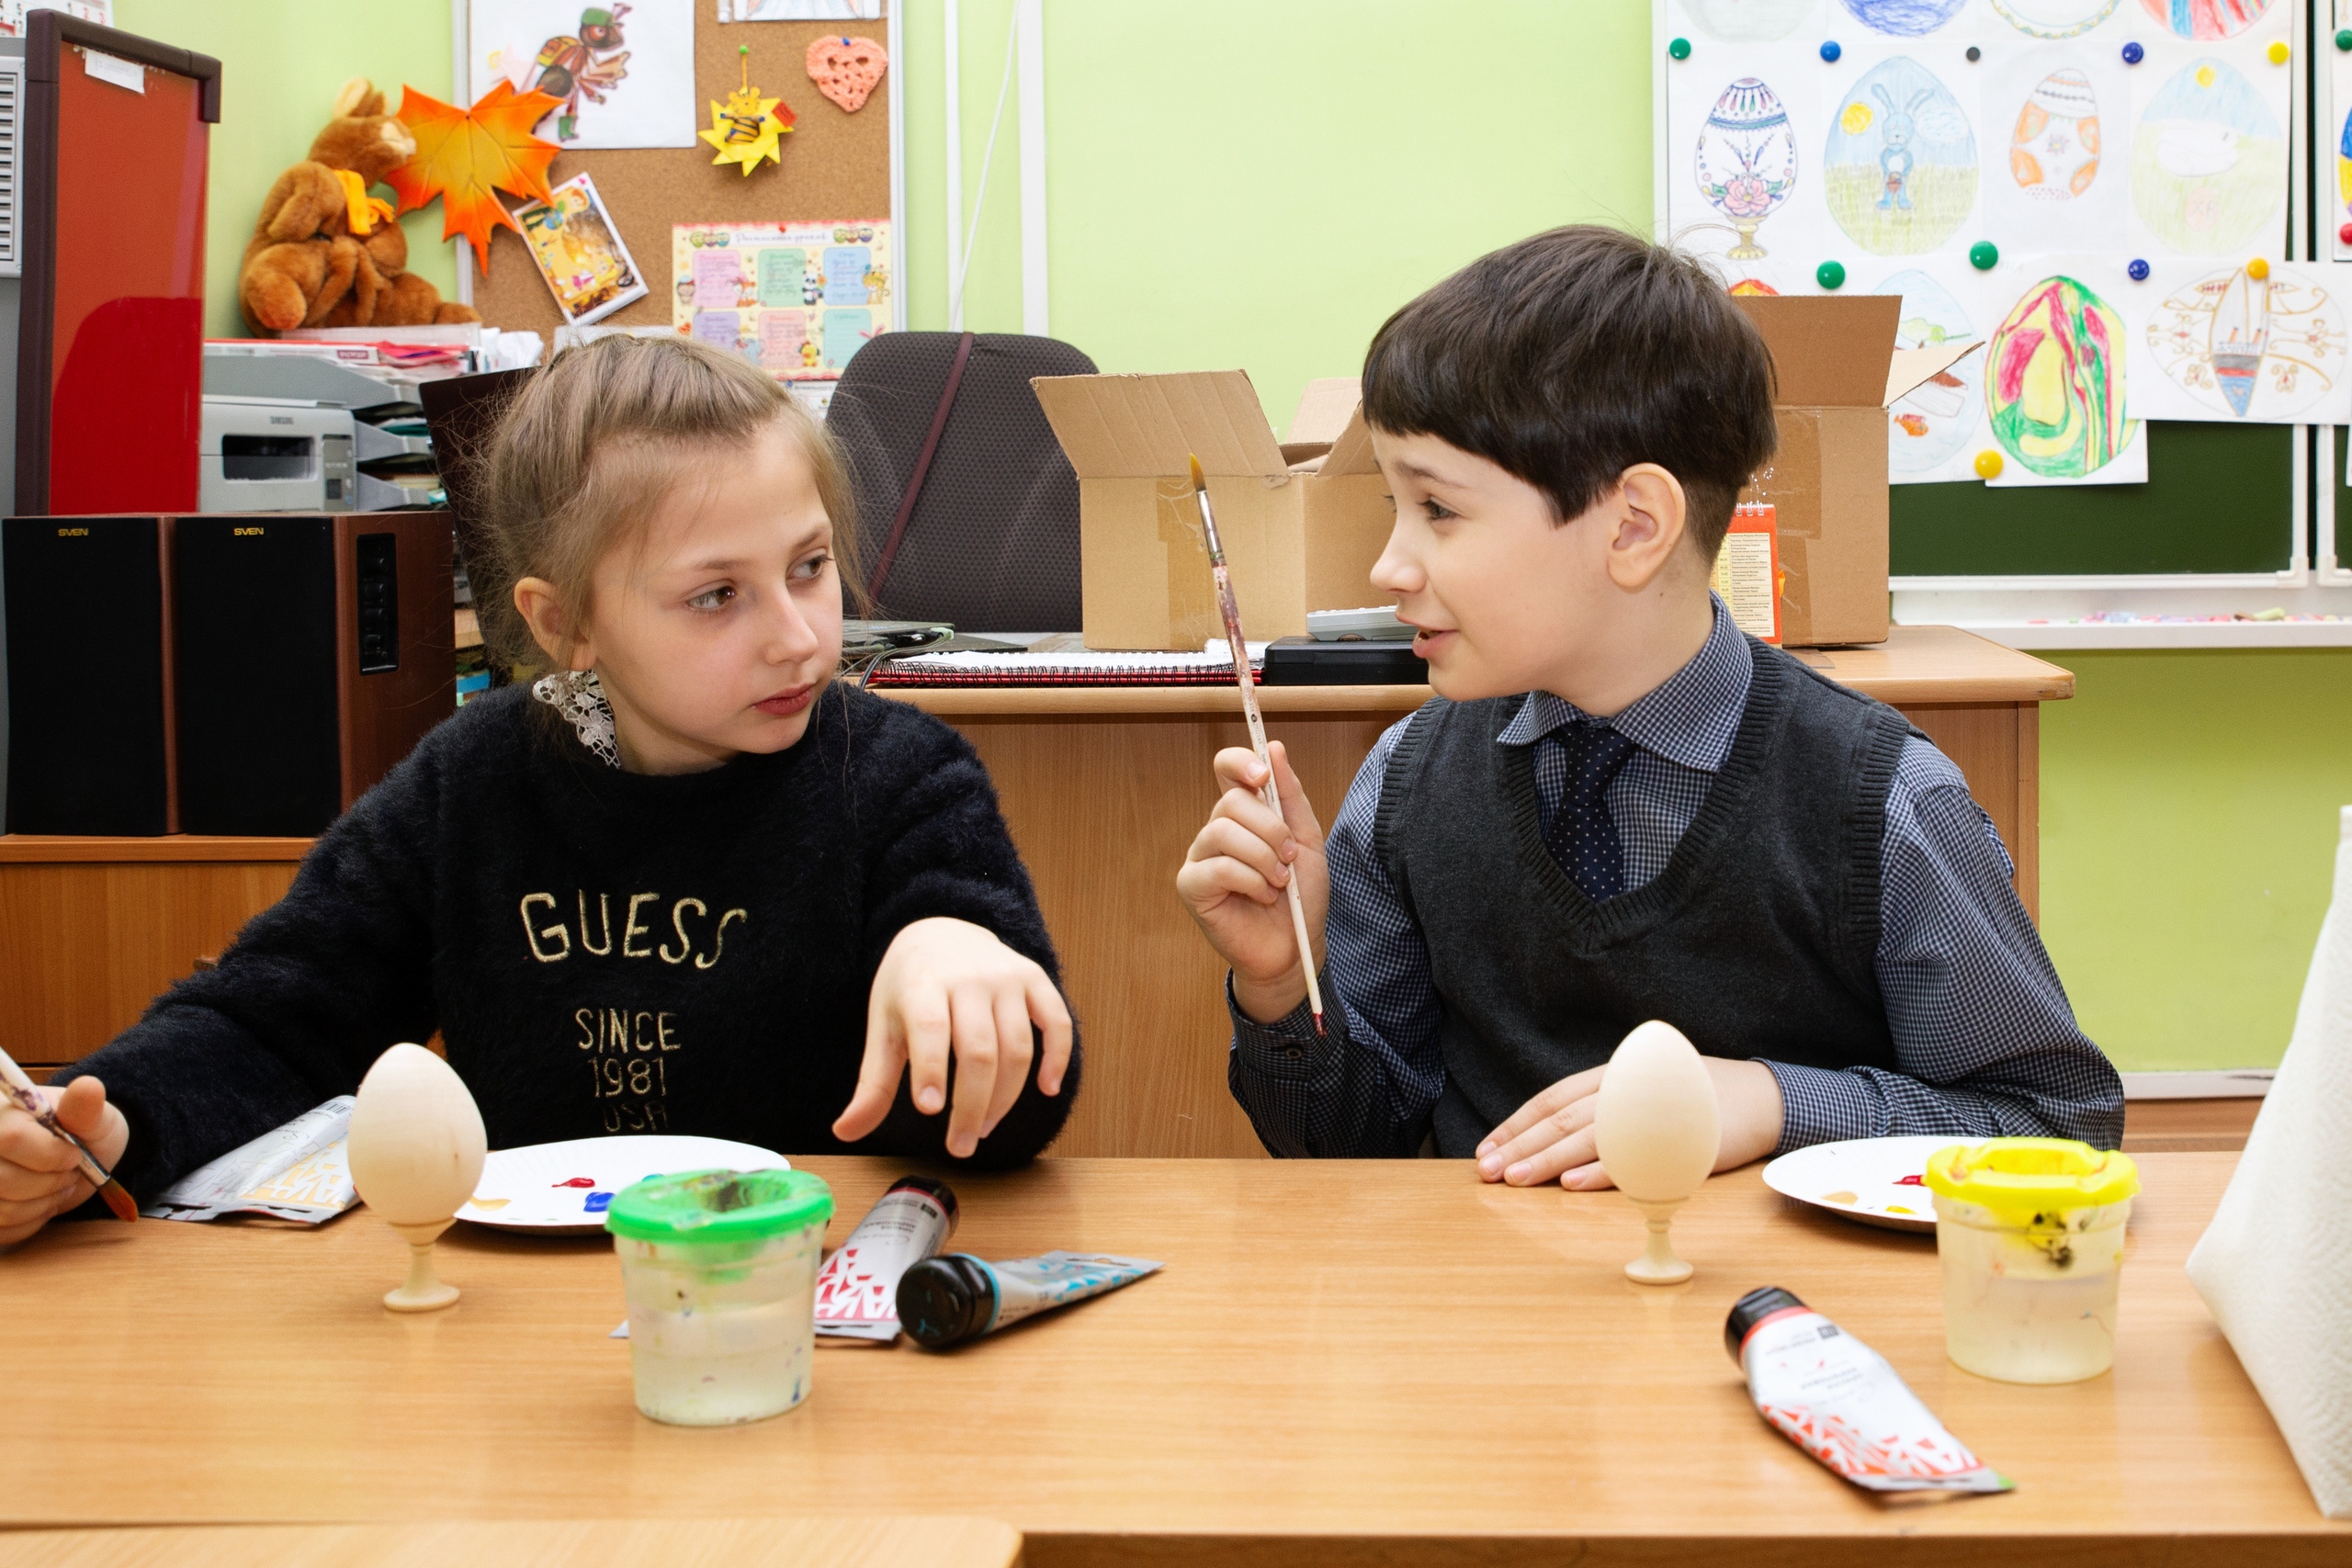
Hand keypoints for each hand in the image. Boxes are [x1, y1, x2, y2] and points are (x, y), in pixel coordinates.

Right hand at [1, 1076, 128, 1246]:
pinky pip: (2, 1231)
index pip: (11, 1138)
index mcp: (1, 1113)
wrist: (79, 1157)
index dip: (50, 1154)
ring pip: (3, 1209)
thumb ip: (85, 1108)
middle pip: (3, 1179)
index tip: (75, 1154)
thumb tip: (88, 1087)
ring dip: (43, 1204)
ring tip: (59, 1186)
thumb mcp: (93, 1116)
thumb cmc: (83, 1131)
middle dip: (49, 1182)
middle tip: (70, 1172)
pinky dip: (32, 1222)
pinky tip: (43, 1203)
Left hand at [833, 917, 1073, 1159]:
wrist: (943, 931)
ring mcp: (1006, 977)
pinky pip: (1056, 1022)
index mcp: (923, 985)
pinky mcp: (1034, 979)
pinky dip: (1057, 1058)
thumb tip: (844, 1132)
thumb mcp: (884, 1027)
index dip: (931, 1068)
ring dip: (1006, 1097)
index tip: (928, 1109)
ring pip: (1018, 1046)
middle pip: (979, 1049)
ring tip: (983, 1127)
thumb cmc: (910, 989)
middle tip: (960, 1146)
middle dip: (972, 1105)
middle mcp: (969, 978)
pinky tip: (1047, 1089)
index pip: (930, 1027)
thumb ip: (873, 1083)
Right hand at [1175, 741, 1327, 1023]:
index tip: (1263, 776)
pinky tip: (1262, 897)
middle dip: (1270, 828)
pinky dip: (1250, 881)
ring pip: (1224, 832)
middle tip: (1289, 856)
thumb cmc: (1301, 897)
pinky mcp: (1192, 887)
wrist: (1296, 948)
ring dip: (1263, 858)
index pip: (1226, 769)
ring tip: (1279, 882)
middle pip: (1231, 802)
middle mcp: (1216, 831)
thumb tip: (1274, 748)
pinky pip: (1219, 867)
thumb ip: (1291, 796)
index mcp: (1244, 815)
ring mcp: (1201, 858)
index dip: (1240, 762)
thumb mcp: (1308, 840)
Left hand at [1473, 1057, 1784, 1189]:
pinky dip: (1600, 1172)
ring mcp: (1649, 1116)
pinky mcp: (1676, 1143)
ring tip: (1517, 1179)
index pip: (1552, 1100)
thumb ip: (1600, 1109)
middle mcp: (1624, 1090)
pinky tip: (1572, 1184)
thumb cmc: (1691, 1099)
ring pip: (1588, 1138)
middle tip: (1487, 1171)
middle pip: (1561, 1119)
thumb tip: (1550, 1142)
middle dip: (1520, 1146)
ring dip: (1548, 1160)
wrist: (1759, 1098)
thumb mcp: (1638, 1092)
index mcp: (1612, 1077)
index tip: (1487, 1149)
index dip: (1517, 1124)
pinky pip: (1632, 1159)